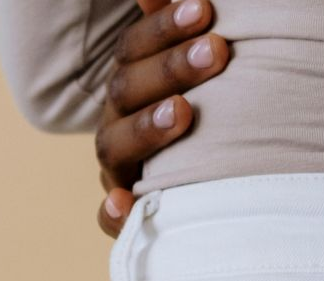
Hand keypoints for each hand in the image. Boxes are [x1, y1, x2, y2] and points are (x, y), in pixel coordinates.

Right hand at [95, 0, 230, 237]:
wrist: (195, 181)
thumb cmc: (202, 111)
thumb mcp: (188, 68)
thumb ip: (171, 31)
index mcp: (130, 82)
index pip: (136, 48)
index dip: (165, 28)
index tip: (204, 9)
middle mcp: (118, 121)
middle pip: (127, 89)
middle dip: (171, 68)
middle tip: (216, 51)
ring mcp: (118, 167)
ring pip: (116, 146)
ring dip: (148, 126)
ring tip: (184, 111)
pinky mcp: (124, 213)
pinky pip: (107, 218)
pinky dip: (114, 213)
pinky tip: (126, 203)